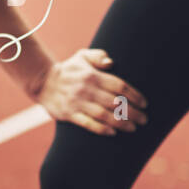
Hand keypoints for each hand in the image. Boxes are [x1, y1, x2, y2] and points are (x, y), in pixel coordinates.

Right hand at [34, 48, 149, 136]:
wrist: (43, 82)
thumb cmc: (69, 69)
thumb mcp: (82, 56)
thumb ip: (98, 56)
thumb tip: (111, 63)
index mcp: (92, 75)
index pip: (119, 86)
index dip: (134, 95)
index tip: (145, 104)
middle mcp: (86, 89)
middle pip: (115, 102)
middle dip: (132, 112)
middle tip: (144, 119)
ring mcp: (77, 103)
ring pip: (104, 115)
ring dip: (121, 122)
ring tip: (134, 128)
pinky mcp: (69, 114)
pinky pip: (88, 123)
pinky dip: (101, 129)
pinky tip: (113, 132)